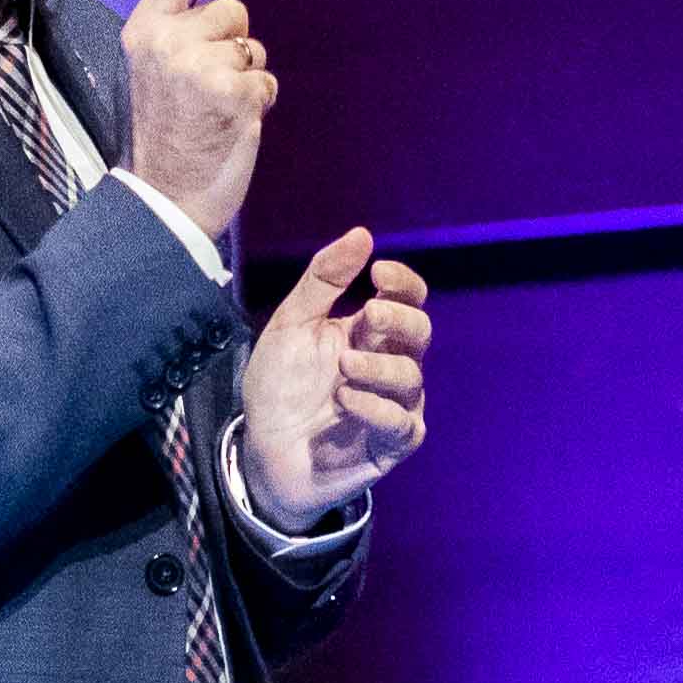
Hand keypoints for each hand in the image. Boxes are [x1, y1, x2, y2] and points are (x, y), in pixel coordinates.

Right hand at [122, 0, 270, 240]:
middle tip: (212, 83)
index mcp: (143, 32)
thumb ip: (178, 33)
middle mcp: (168, 42)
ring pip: (252, 48)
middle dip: (234, 41)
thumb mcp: (152, 71)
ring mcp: (201, 67)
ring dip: (248, 75)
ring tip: (220, 108)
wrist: (164, 198)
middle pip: (231, 10)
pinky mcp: (233, 93)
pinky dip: (260, 101)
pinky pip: (266, 80)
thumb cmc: (163, 137)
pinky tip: (234, 124)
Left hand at [238, 229, 430, 525]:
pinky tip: (345, 399)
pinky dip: (374, 407)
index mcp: (368, 331)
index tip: (380, 272)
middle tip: (370, 314)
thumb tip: (362, 233)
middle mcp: (388, 363)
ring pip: (411, 376)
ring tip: (344, 366)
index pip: (407, 298)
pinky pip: (400, 421)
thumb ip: (323, 281)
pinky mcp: (391, 443)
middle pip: (419, 332)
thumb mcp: (290, 325)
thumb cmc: (278, 387)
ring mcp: (393, 404)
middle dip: (399, 320)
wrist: (263, 450)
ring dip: (379, 366)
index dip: (404, 283)